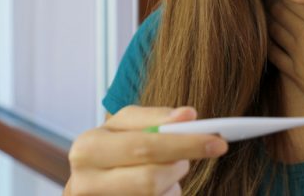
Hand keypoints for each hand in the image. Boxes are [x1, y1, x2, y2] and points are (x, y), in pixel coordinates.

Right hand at [66, 105, 227, 195]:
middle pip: (152, 179)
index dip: (185, 144)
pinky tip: (157, 190)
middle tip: (190, 158)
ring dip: (172, 184)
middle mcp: (85, 182)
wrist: (89, 183)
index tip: (218, 142)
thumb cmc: (110, 150)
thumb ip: (154, 118)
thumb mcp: (124, 126)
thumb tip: (188, 115)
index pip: (145, 146)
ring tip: (164, 171)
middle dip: (179, 165)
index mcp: (88, 148)